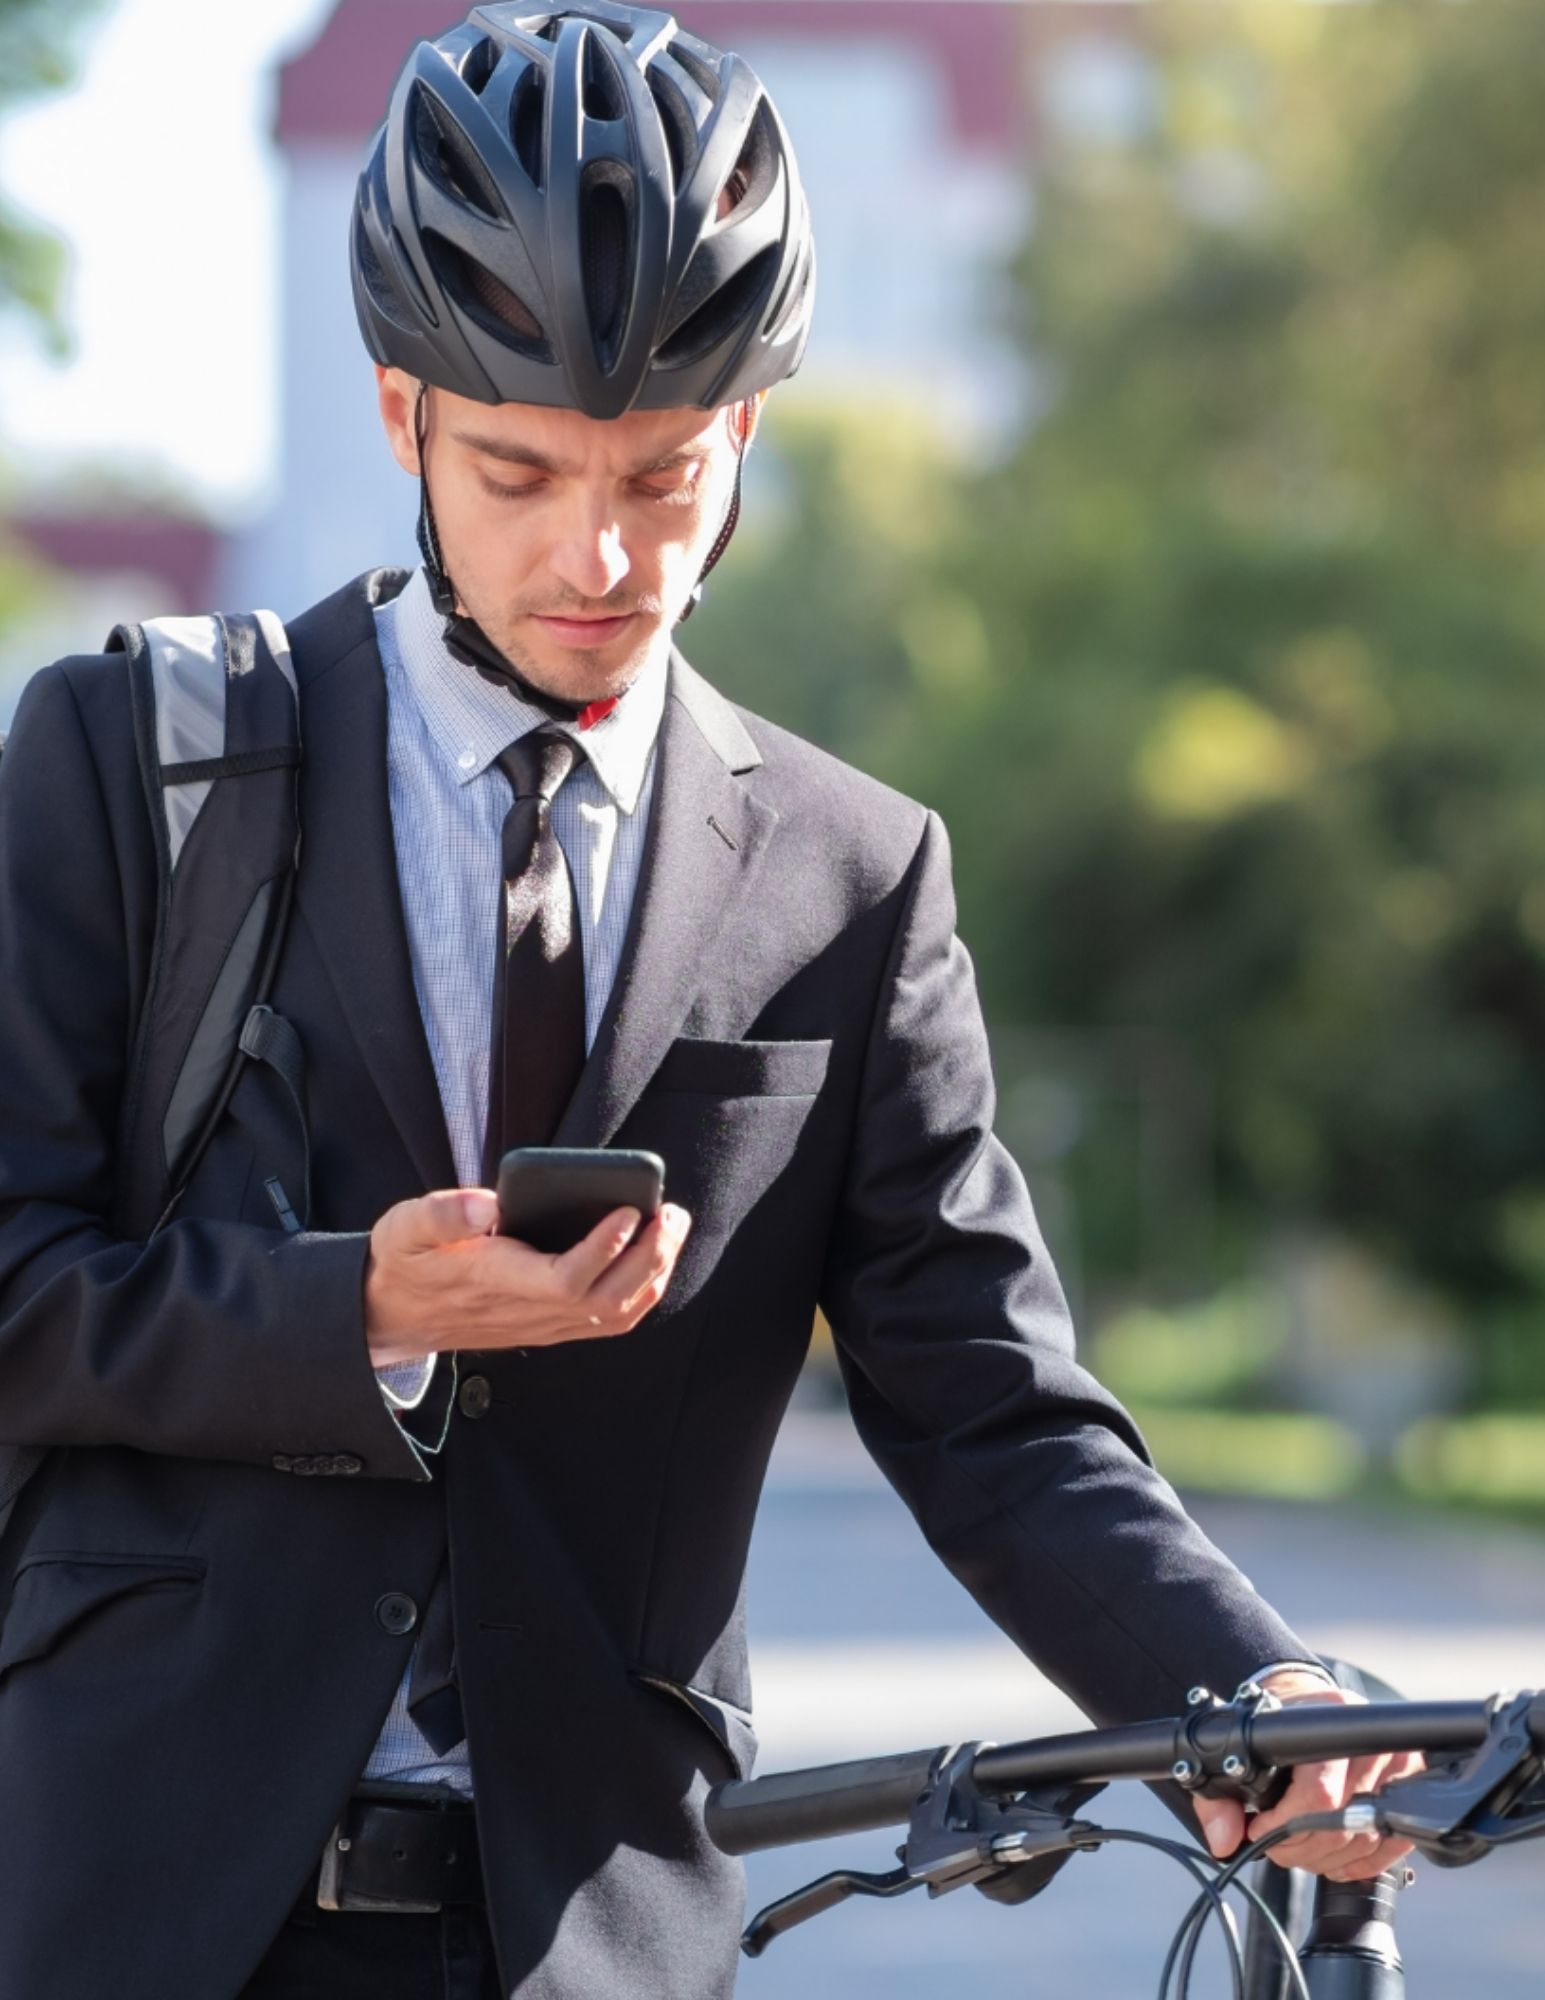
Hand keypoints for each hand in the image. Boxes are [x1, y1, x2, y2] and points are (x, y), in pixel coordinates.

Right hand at [363, 1187, 691, 1365]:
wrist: (393, 1315)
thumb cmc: (405, 1263)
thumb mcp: (404, 1227)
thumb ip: (441, 1213)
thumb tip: (486, 1203)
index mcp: (494, 1281)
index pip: (564, 1280)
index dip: (603, 1250)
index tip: (629, 1212)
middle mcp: (526, 1310)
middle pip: (605, 1300)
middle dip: (649, 1258)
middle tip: (671, 1214)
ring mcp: (542, 1324)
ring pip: (614, 1315)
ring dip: (653, 1274)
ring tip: (672, 1229)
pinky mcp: (549, 1325)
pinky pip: (608, 1319)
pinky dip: (641, 1291)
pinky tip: (652, 1257)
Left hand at [1191, 1671, 1422, 1880]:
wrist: (1309, 1704)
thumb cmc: (1278, 1723)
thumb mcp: (1242, 1746)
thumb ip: (1221, 1795)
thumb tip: (1224, 1838)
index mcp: (1333, 1718)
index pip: (1319, 1793)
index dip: (1285, 1825)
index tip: (1258, 1828)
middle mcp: (1373, 1743)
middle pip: (1339, 1825)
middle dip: (1298, 1847)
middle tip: (1272, 1844)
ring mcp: (1400, 1768)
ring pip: (1362, 1841)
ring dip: (1323, 1859)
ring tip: (1296, 1847)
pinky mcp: (1411, 1792)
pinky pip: (1386, 1848)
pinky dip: (1356, 1862)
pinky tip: (1330, 1854)